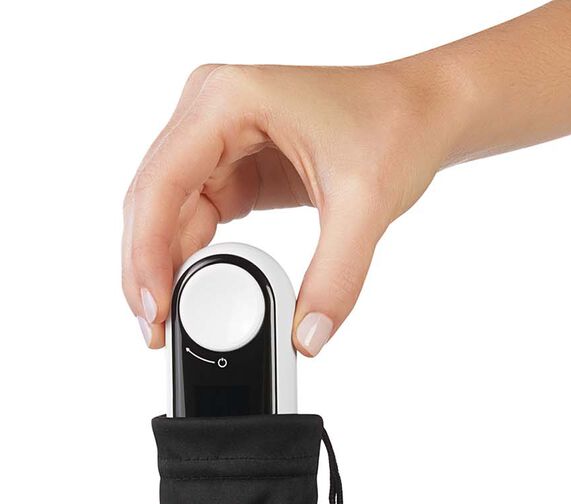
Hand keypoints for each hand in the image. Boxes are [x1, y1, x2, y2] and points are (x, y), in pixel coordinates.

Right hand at [121, 59, 463, 353]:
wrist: (422, 112)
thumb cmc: (395, 126)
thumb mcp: (367, 206)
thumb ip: (336, 278)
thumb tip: (307, 337)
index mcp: (228, 100)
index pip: (163, 184)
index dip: (148, 253)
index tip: (155, 310)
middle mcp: (208, 111)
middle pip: (151, 201)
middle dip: (147, 270)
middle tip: (156, 332)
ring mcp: (214, 139)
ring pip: (165, 213)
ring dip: (163, 268)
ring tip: (169, 324)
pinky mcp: (229, 166)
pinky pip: (192, 218)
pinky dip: (190, 259)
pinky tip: (192, 294)